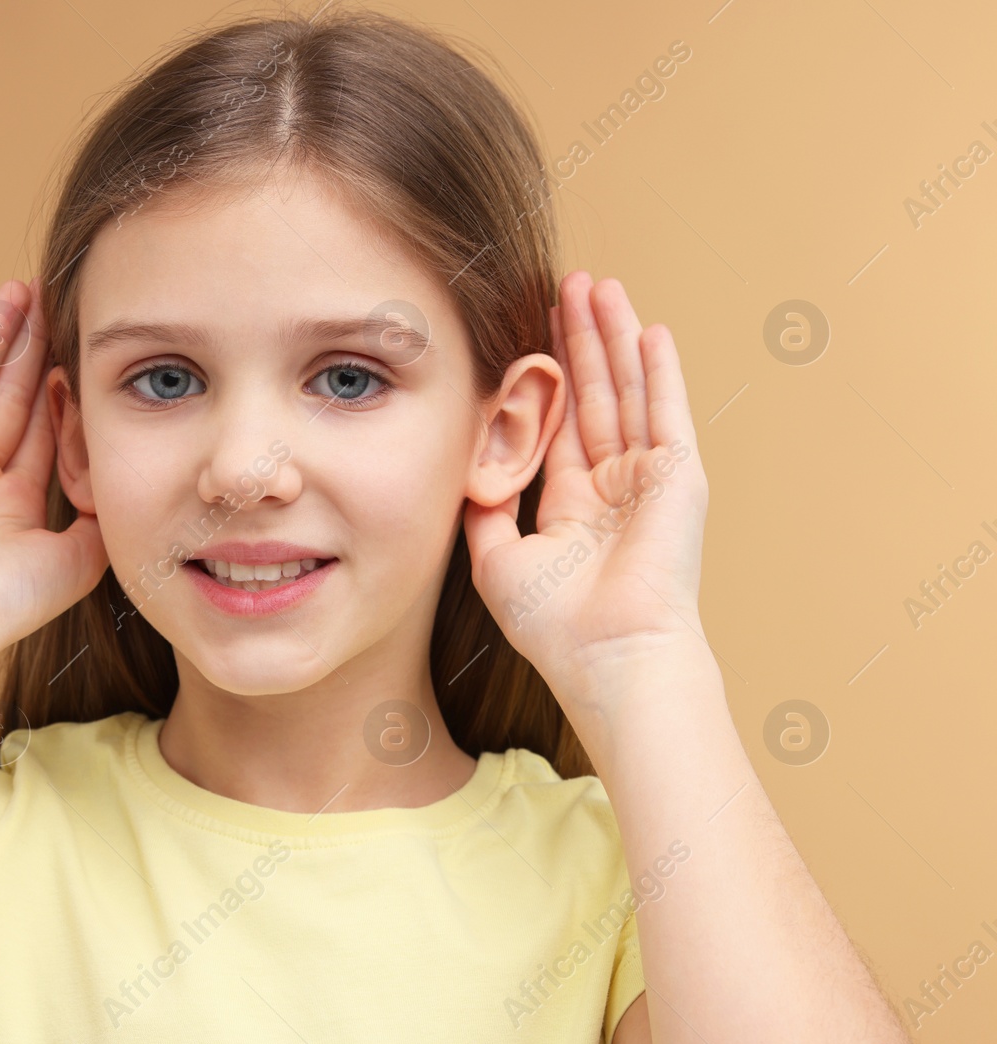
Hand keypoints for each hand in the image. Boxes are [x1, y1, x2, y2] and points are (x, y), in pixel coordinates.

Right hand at [0, 278, 108, 657]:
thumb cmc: (1, 604)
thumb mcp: (75, 560)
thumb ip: (99, 516)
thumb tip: (121, 479)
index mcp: (11, 504)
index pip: (41, 429)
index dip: (61, 388)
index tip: (83, 347)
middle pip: (8, 398)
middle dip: (31, 349)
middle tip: (51, 297)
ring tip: (16, 293)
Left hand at [461, 272, 710, 704]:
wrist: (609, 655)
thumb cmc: (555, 625)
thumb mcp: (495, 558)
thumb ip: (483, 508)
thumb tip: (466, 469)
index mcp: (573, 507)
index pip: (560, 424)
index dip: (548, 376)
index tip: (531, 329)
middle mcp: (614, 487)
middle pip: (594, 395)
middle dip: (579, 339)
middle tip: (566, 284)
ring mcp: (650, 479)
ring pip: (627, 391)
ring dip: (613, 338)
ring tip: (600, 287)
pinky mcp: (679, 476)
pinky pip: (666, 410)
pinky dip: (659, 370)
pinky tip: (650, 330)